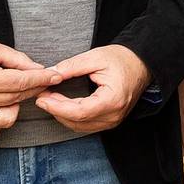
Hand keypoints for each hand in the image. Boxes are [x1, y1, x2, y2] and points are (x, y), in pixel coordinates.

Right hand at [0, 38, 62, 137]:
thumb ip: (16, 59)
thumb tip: (39, 68)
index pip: (23, 83)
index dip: (43, 79)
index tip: (56, 76)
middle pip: (19, 98)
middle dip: (34, 88)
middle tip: (39, 80)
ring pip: (9, 118)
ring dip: (15, 105)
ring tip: (9, 92)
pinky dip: (0, 119)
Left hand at [36, 45, 151, 134]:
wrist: (141, 64)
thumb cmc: (123, 59)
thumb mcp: (96, 57)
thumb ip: (72, 66)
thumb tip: (50, 74)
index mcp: (113, 99)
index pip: (79, 112)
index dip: (57, 107)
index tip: (42, 98)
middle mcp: (114, 115)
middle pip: (77, 121)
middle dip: (56, 109)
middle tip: (42, 95)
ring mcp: (113, 120)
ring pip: (79, 126)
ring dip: (62, 115)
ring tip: (50, 99)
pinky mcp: (110, 120)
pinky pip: (85, 125)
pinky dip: (71, 117)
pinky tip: (62, 105)